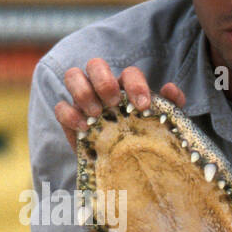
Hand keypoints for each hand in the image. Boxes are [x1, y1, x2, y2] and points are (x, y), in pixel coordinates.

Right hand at [52, 58, 186, 150]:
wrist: (124, 166)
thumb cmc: (143, 139)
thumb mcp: (161, 124)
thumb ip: (170, 105)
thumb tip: (170, 89)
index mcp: (126, 86)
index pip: (129, 73)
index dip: (135, 85)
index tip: (143, 106)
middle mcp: (102, 87)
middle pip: (95, 64)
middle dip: (103, 81)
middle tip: (113, 103)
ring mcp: (82, 100)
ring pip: (73, 75)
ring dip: (83, 92)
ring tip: (96, 113)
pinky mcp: (68, 118)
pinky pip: (60, 106)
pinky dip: (69, 114)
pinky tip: (84, 128)